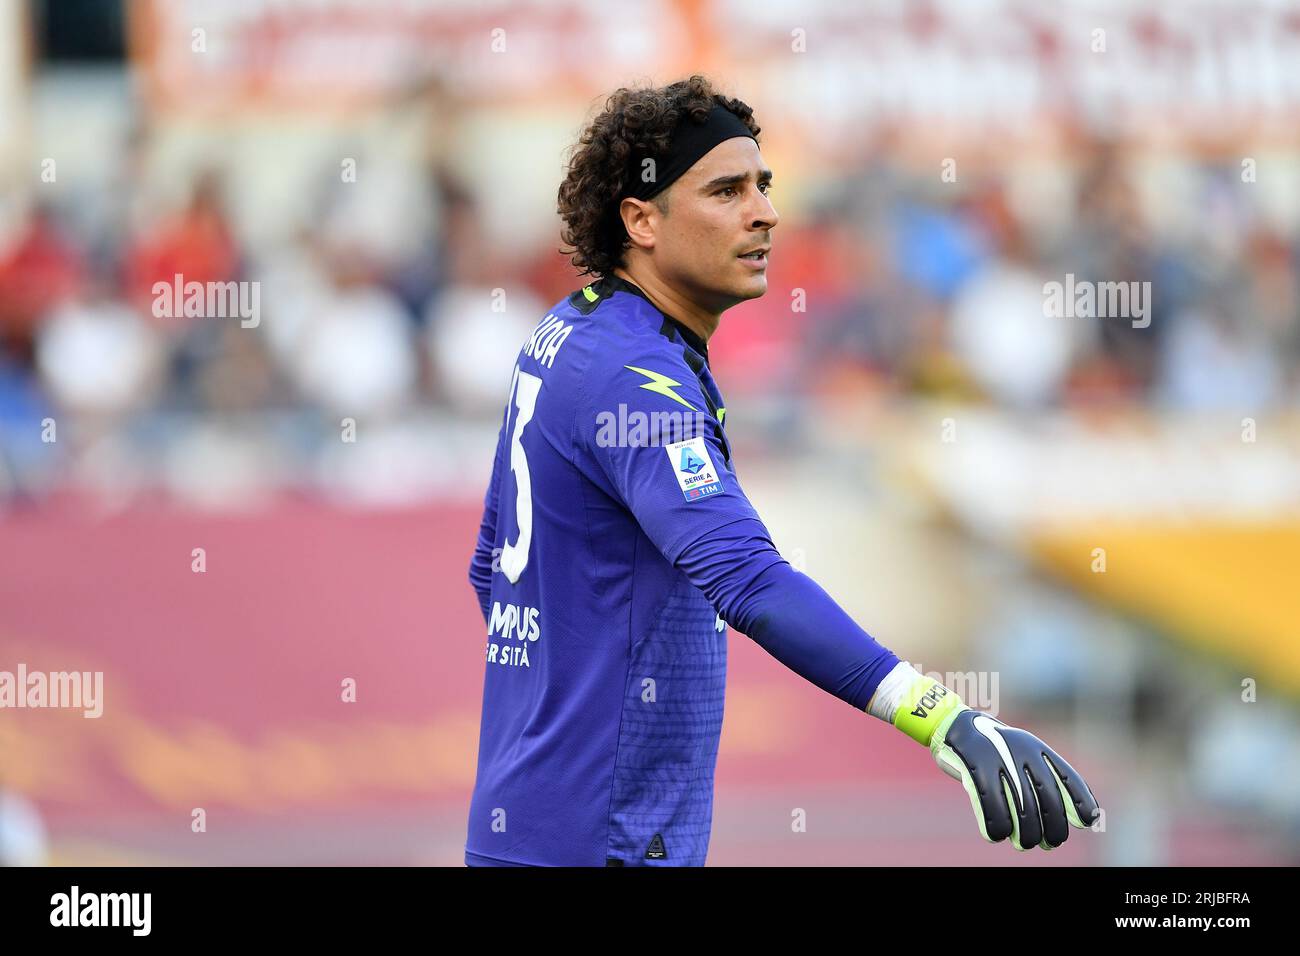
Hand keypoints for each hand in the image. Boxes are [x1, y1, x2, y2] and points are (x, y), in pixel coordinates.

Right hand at [930, 707, 1100, 850]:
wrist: (952, 723)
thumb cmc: (993, 747)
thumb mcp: (1021, 752)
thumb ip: (1046, 777)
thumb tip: (1084, 817)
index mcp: (1035, 748)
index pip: (1067, 778)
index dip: (1080, 802)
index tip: (1086, 822)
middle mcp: (1021, 752)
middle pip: (1048, 800)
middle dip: (1053, 828)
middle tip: (1050, 843)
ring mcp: (998, 759)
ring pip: (1023, 809)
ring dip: (1026, 834)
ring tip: (1024, 843)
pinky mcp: (975, 769)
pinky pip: (992, 806)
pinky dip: (997, 826)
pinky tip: (997, 834)